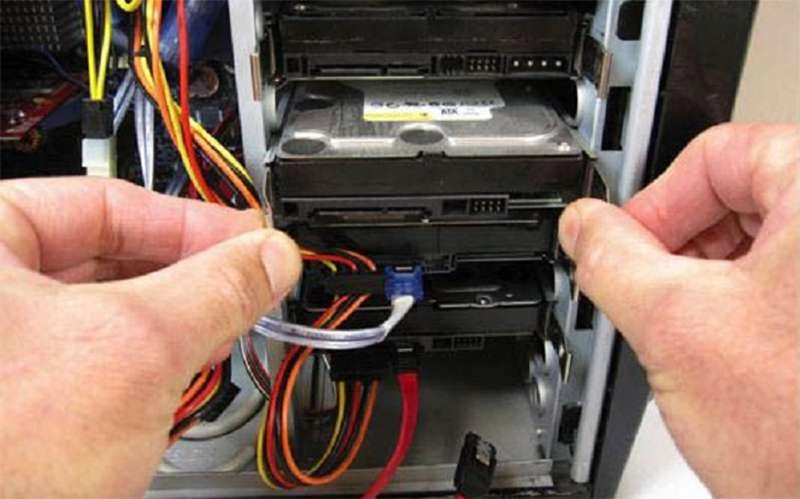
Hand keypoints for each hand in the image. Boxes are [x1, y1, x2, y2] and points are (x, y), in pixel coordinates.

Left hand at [0, 178, 300, 496]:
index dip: (192, 222)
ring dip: (177, 321)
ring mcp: (7, 347)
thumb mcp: (136, 350)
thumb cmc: (5, 462)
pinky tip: (182, 374)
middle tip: (247, 286)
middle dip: (191, 276)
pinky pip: (101, 355)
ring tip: (220, 335)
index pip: (106, 201)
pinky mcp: (24, 396)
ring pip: (111, 309)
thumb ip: (216, 289)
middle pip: (112, 255)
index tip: (248, 242)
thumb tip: (269, 257)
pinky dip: (150, 359)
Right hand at [559, 123, 798, 496]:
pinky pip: (784, 279)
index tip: (629, 242)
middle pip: (743, 194)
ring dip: (706, 277)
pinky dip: (739, 301)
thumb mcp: (674, 325)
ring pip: (762, 241)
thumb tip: (584, 226)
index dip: (659, 200)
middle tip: (650, 289)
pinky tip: (720, 345)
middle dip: (680, 244)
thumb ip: (611, 259)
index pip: (722, 152)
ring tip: (685, 329)